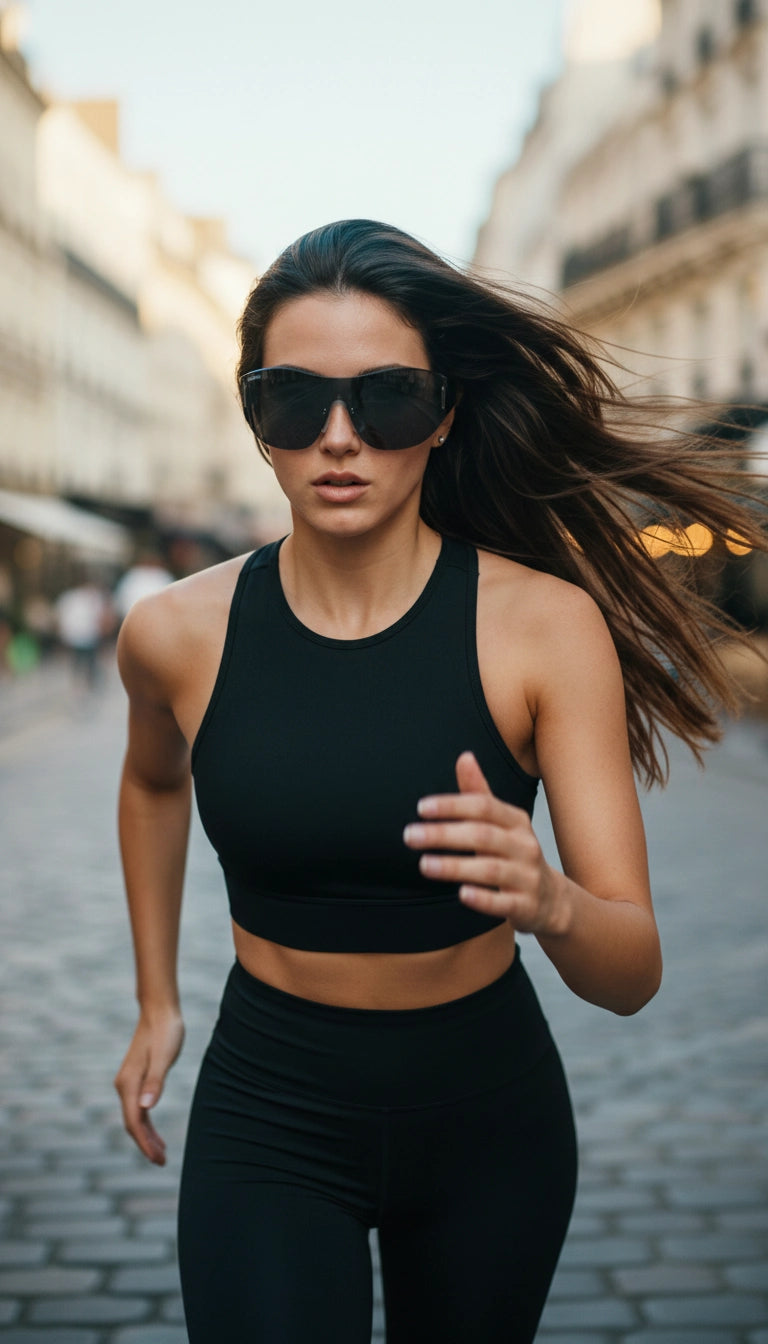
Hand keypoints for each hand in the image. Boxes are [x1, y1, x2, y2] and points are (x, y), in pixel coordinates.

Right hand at [114, 1010, 184, 1164]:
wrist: (159, 1011)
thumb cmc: (166, 1032)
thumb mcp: (165, 1056)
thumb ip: (155, 1081)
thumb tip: (146, 1108)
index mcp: (129, 1083)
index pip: (134, 1122)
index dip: (144, 1143)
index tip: (157, 1160)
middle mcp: (124, 1085)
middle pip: (132, 1123)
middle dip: (145, 1145)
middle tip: (162, 1162)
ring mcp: (129, 1083)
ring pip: (135, 1118)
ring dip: (146, 1137)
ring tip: (162, 1153)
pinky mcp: (136, 1079)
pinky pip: (138, 1108)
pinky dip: (146, 1124)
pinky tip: (156, 1133)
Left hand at [403, 751, 567, 935]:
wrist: (550, 899)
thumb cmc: (515, 853)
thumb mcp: (502, 823)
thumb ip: (479, 794)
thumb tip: (464, 757)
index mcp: (515, 821)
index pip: (483, 806)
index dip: (452, 805)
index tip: (421, 808)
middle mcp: (524, 846)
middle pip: (482, 835)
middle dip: (444, 835)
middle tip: (409, 836)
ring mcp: (527, 877)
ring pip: (490, 869)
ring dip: (455, 866)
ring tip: (424, 864)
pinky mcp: (525, 905)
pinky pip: (504, 903)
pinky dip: (483, 899)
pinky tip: (461, 894)